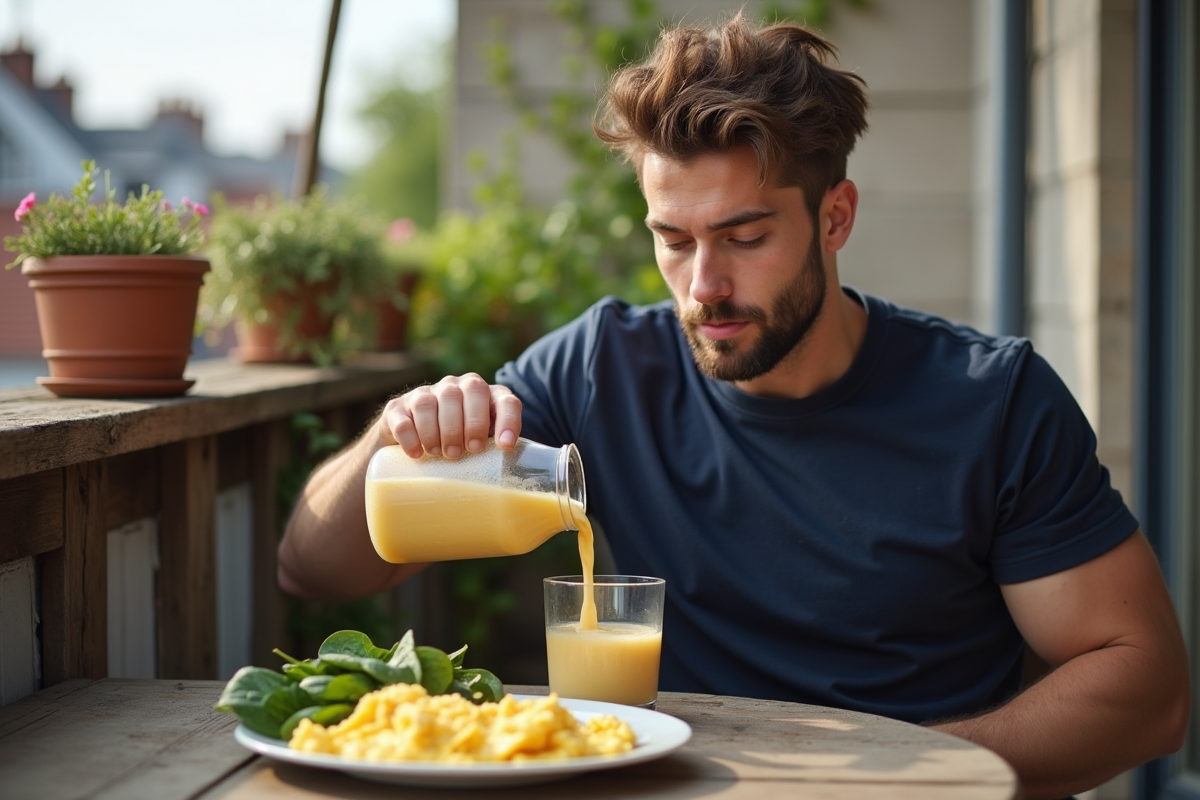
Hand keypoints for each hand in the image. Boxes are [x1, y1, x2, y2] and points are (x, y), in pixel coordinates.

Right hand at [379, 373, 522, 458]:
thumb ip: (495, 454)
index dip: (508, 420)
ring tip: (440, 454)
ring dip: (438, 430)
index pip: (506, 400)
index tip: (505, 446)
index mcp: (486, 397)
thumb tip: (511, 486)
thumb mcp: (481, 446)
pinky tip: (416, 453)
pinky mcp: (398, 407)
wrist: (410, 437)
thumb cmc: (457, 444)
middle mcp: (458, 387)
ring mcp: (426, 393)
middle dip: (471, 423)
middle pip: (470, 390)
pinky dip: (410, 436)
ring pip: (432, 401)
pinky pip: (403, 416)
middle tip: (464, 452)